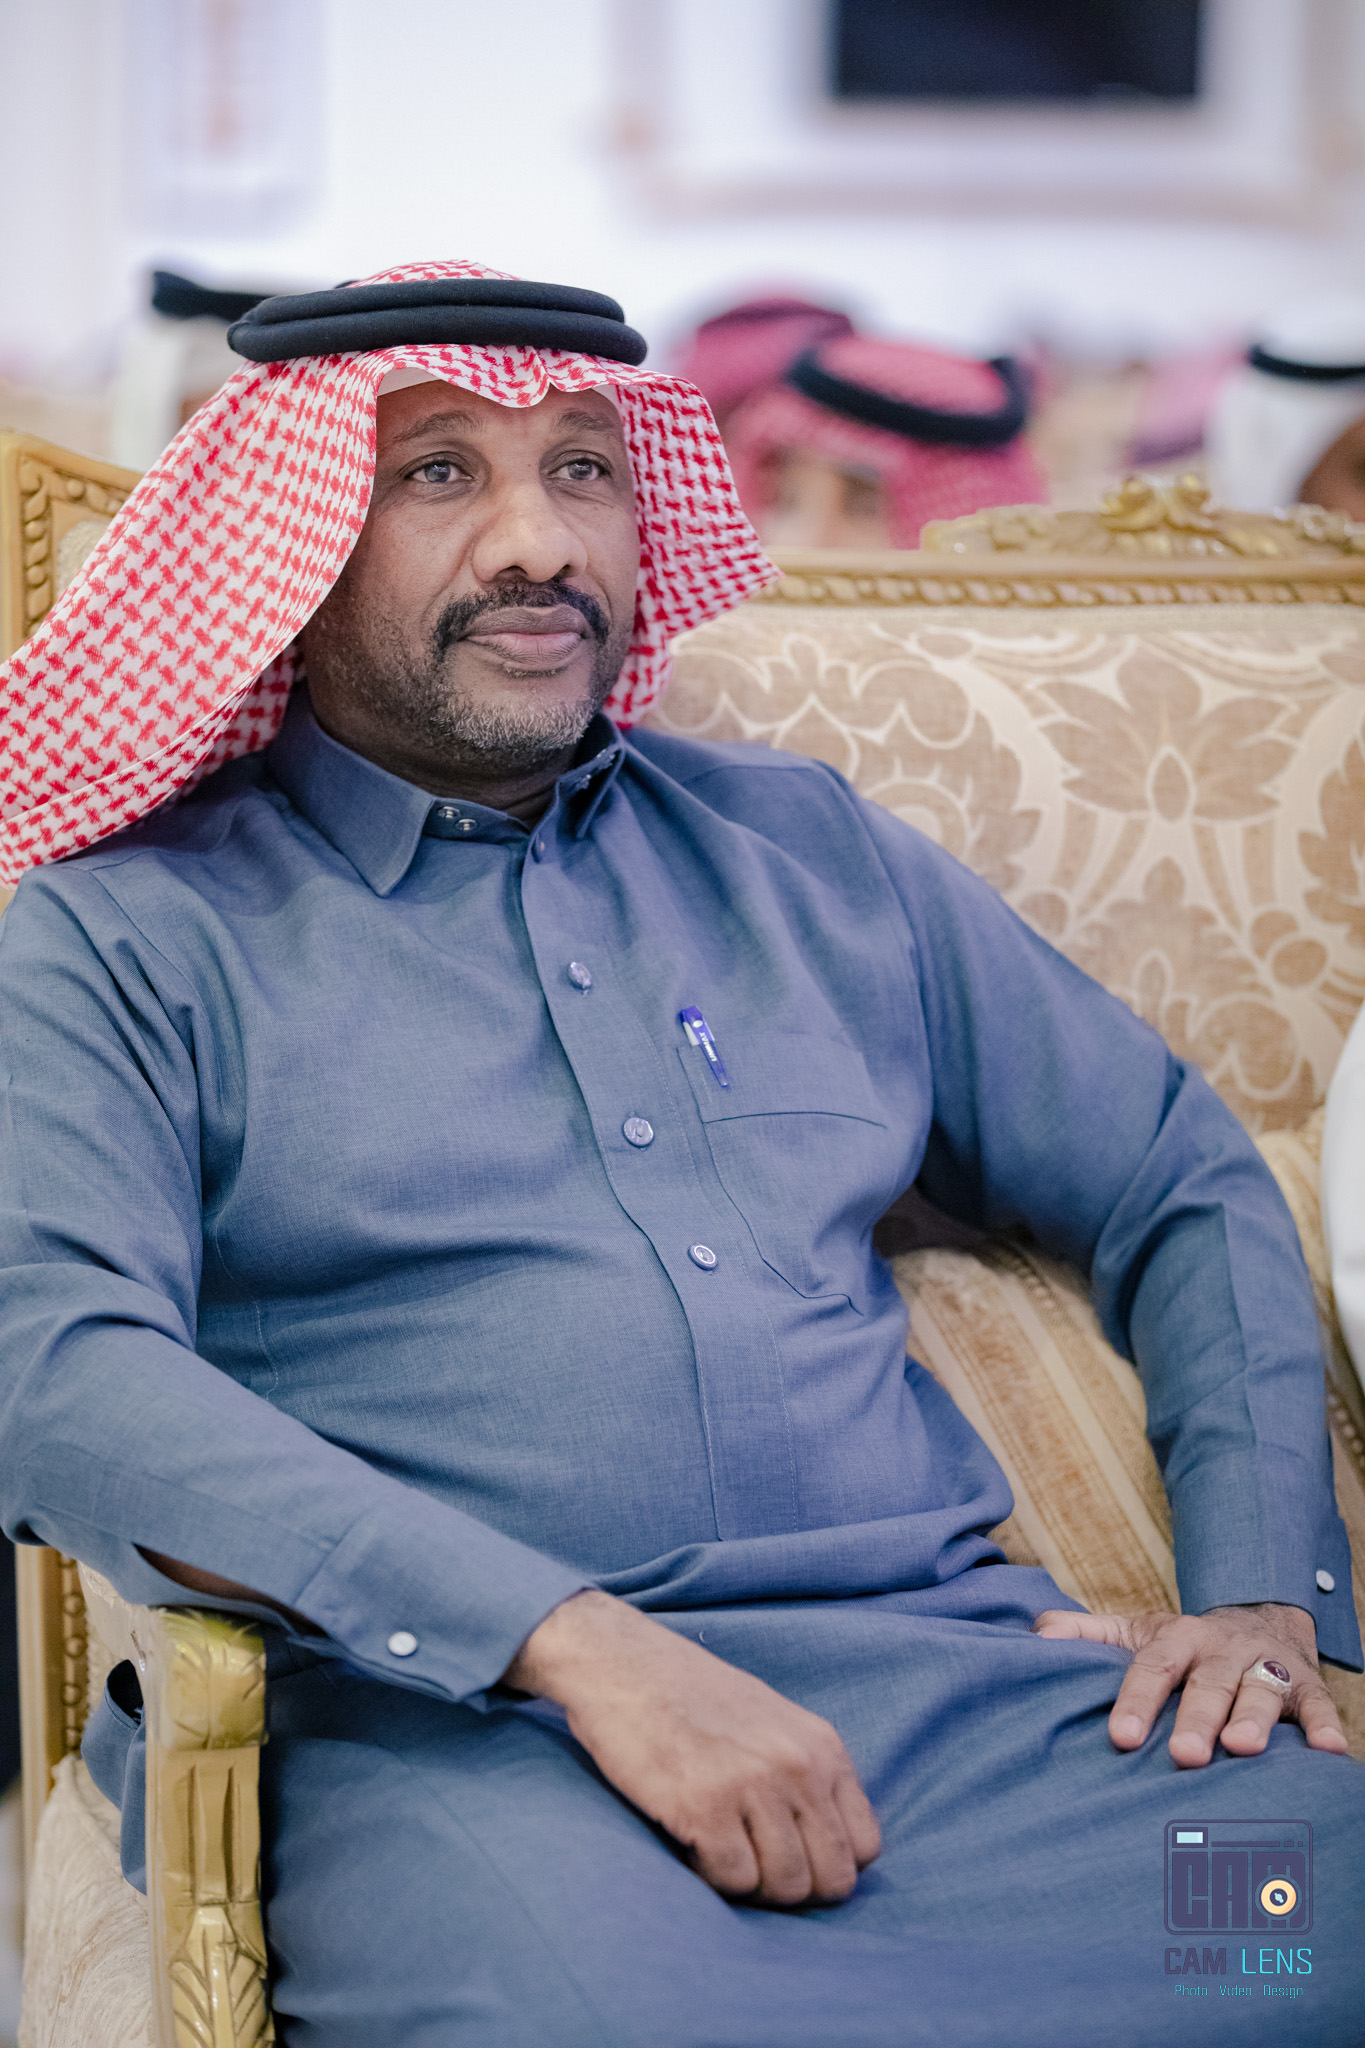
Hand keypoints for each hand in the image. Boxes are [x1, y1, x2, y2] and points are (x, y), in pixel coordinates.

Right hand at [503, 1589, 880, 1905]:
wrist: (622, 1664)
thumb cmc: (693, 1697)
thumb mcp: (774, 1723)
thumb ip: (808, 1776)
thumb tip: (828, 1848)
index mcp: (822, 1747)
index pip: (865, 1847)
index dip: (828, 1865)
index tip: (791, 1857)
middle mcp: (798, 1767)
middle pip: (831, 1880)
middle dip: (792, 1887)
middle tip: (752, 1863)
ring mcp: (753, 1786)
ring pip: (783, 1888)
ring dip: (750, 1884)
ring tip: (719, 1847)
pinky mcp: (704, 1806)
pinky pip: (731, 1881)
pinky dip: (710, 1877)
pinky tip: (690, 1843)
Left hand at [1033, 1602, 1346, 1766]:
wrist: (1256, 1619)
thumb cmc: (1184, 1645)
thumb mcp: (1136, 1633)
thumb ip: (1087, 1636)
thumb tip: (1034, 1638)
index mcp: (1178, 1639)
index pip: (1152, 1667)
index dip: (1137, 1701)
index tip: (1121, 1738)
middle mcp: (1223, 1651)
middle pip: (1210, 1684)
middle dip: (1198, 1717)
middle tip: (1185, 1755)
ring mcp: (1267, 1667)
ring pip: (1262, 1692)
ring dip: (1255, 1720)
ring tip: (1243, 1749)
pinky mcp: (1307, 1686)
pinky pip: (1319, 1706)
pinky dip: (1326, 1727)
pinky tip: (1329, 1753)